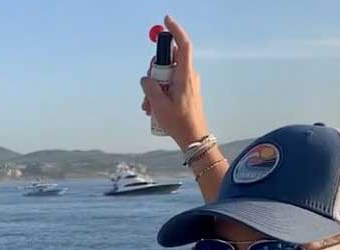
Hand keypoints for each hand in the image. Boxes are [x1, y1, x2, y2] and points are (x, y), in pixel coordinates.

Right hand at [140, 15, 207, 148]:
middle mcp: (188, 76)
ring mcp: (187, 84)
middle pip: (168, 61)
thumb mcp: (159, 105)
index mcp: (184, 76)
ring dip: (154, 87)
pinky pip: (169, 85)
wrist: (193, 138)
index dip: (175, 31)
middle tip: (146, 91)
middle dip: (153, 72)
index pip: (183, 45)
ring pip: (166, 75)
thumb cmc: (179, 122)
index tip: (166, 21)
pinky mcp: (185, 91)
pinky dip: (160, 93)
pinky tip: (153, 108)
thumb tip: (146, 78)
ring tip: (147, 107)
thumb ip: (150, 87)